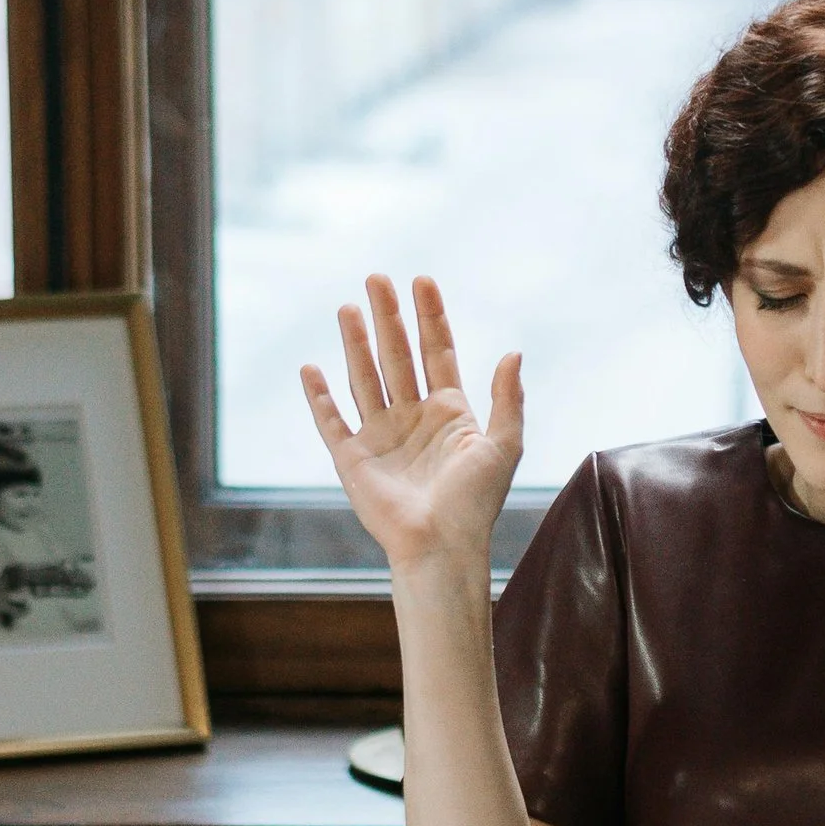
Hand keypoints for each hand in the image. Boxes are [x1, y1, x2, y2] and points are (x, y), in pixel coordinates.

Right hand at [302, 275, 521, 579]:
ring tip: (347, 307)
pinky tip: (311, 368)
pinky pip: (332, 421)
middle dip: (388, 316)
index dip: (431, 317)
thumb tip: (513, 352)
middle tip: (376, 278)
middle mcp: (413, 419)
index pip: (438, 352)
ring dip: (355, 343)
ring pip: (365, 378)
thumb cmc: (476, 504)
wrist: (440, 547)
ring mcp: (381, 437)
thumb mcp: (505, 446)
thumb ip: (508, 399)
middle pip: (398, 356)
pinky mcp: (353, 459)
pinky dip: (319, 396)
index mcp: (450, 413)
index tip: (422, 281)